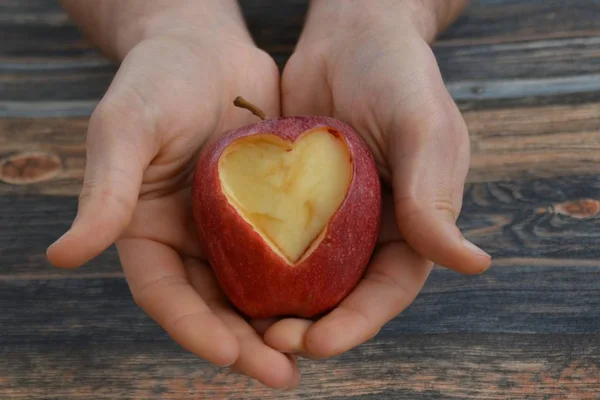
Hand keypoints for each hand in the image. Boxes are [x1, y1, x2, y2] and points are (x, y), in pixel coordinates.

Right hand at [47, 1, 299, 388]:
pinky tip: (334, 299)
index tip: (229, 355)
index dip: (194, 329)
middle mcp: (190, 239)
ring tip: (315, 349)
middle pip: (215, 306)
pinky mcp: (268, 209)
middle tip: (283, 374)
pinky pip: (287, 252)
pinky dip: (305, 280)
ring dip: (280, 323)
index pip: (166, 295)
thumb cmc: (157, 80)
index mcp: (146, 233)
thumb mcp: (125, 129)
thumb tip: (62, 256)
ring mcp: (231, 227)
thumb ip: (105, 192)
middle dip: (245, 344)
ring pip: (255, 289)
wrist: (206, 46)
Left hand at [261, 0, 490, 358]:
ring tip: (244, 324)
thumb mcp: (422, 128)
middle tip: (270, 341)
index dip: (355, 324)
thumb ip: (434, 195)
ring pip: (302, 276)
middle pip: (340, 295)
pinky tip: (226, 277)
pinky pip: (271, 238)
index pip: (386, 290)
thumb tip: (473, 263)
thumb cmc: (397, 75)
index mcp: (411, 225)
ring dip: (276, 304)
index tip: (316, 344)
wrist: (351, 36)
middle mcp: (368, 229)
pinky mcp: (291, 197)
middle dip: (309, 326)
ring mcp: (327, 216)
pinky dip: (253, 263)